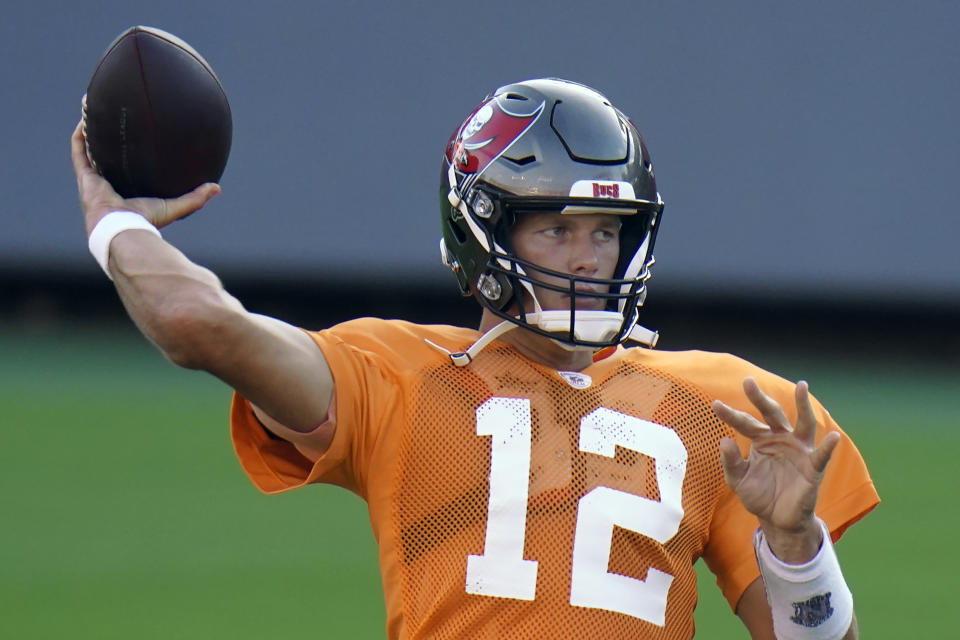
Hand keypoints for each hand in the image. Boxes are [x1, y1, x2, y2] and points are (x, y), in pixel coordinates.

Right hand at [70, 120, 220, 234]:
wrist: (124, 228)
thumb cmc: (147, 220)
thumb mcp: (176, 206)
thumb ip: (196, 198)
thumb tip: (217, 188)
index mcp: (126, 191)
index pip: (126, 170)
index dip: (128, 156)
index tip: (136, 140)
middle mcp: (108, 184)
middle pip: (106, 157)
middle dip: (107, 140)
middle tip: (113, 120)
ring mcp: (94, 180)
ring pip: (89, 150)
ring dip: (91, 131)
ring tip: (94, 111)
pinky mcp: (85, 177)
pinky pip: (80, 150)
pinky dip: (82, 135)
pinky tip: (87, 117)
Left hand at [712, 377, 840, 562]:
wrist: (776, 520)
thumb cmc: (758, 495)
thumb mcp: (737, 480)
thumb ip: (730, 462)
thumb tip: (724, 440)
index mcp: (760, 440)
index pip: (744, 423)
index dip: (729, 414)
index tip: (714, 405)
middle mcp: (780, 439)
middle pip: (771, 413)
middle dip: (760, 398)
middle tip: (747, 381)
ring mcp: (798, 450)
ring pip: (803, 423)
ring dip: (803, 405)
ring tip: (802, 386)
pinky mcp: (812, 467)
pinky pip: (821, 455)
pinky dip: (828, 446)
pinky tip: (833, 437)